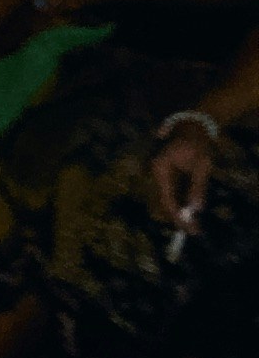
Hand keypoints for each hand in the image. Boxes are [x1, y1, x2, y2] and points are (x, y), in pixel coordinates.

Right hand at [161, 115, 223, 231]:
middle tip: (193, 230)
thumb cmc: (197, 143)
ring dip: (179, 211)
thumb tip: (196, 208)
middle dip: (178, 217)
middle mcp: (155, 173)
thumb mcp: (202, 165)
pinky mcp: (164, 174)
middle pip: (164, 201)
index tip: (189, 228)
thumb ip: (198, 187)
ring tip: (193, 224)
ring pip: (167, 198)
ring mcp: (158, 174)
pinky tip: (190, 211)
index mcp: (160, 170)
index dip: (177, 216)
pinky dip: (180, 202)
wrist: (191, 126)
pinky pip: (171, 192)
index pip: (167, 199)